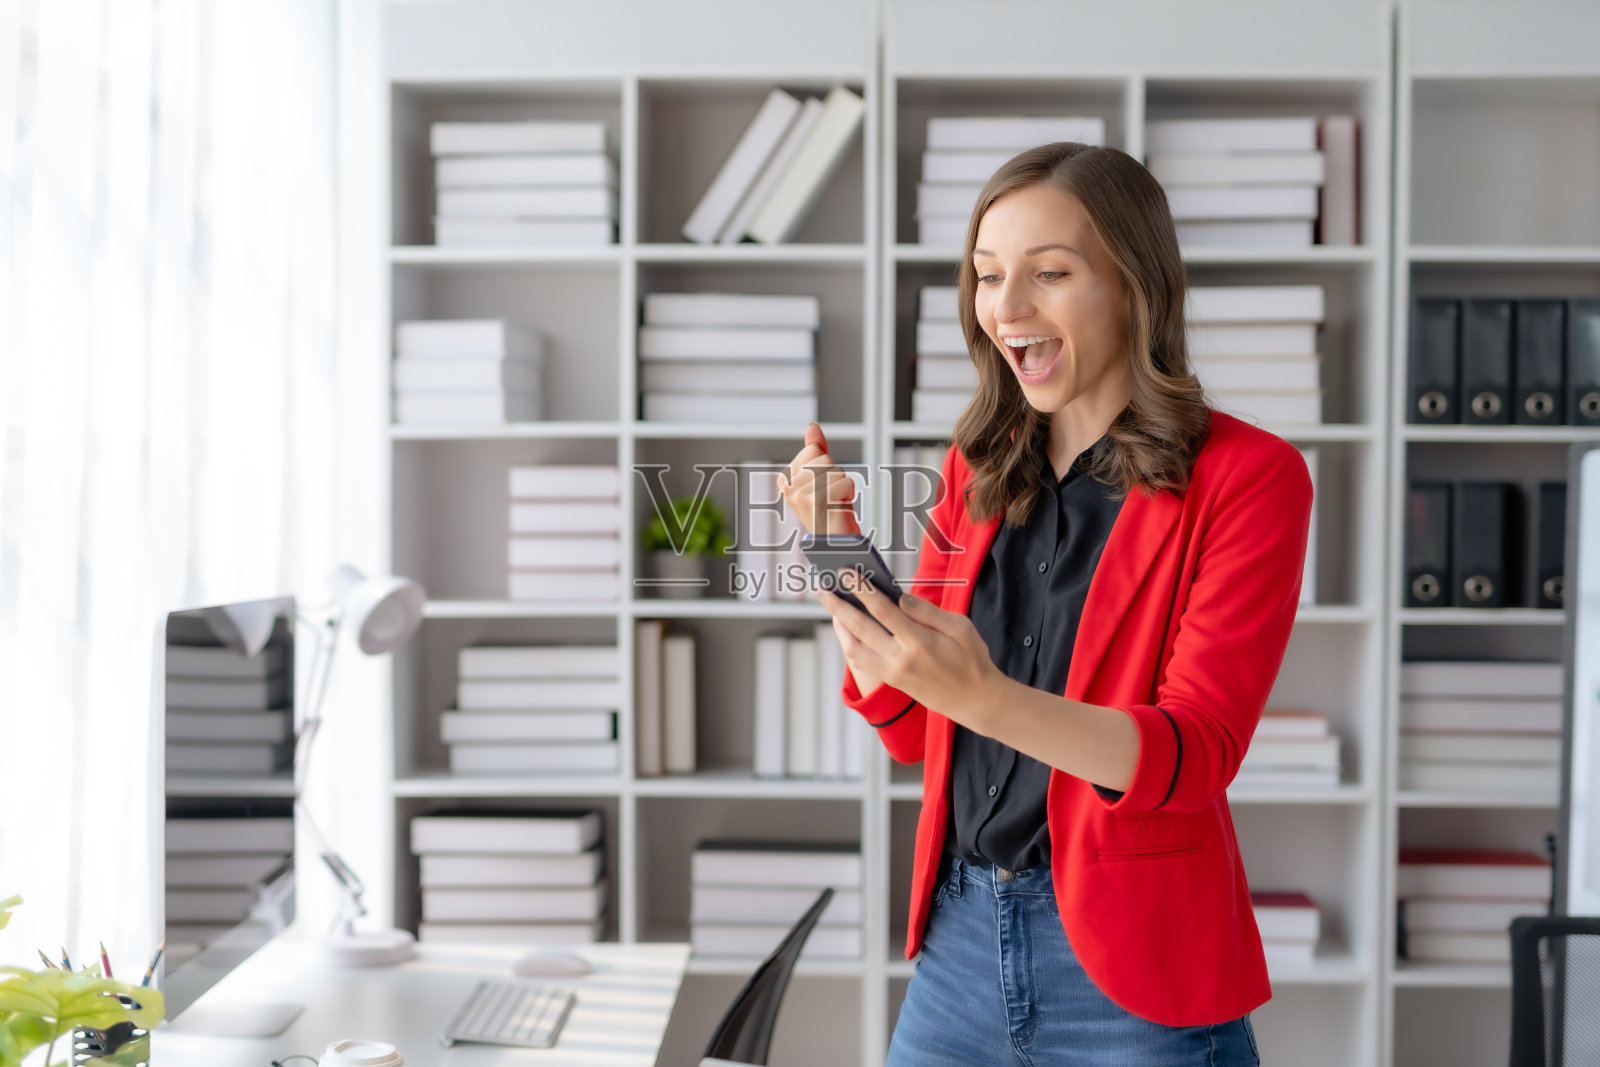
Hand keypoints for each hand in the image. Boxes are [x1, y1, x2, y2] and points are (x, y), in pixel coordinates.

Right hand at [777, 422, 860, 536]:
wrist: (837, 541)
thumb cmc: (831, 510)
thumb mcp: (822, 475)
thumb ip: (817, 450)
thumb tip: (812, 426)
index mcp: (785, 479)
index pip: (813, 449)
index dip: (826, 466)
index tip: (823, 486)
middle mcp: (788, 488)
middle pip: (824, 458)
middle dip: (835, 475)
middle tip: (831, 496)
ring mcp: (800, 496)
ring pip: (835, 470)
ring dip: (843, 486)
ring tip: (835, 502)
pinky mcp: (817, 503)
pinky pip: (845, 482)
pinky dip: (849, 494)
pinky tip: (840, 508)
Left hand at [817, 570, 1000, 728]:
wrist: (975, 701)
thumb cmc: (972, 660)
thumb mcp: (962, 628)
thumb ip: (928, 612)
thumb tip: (900, 597)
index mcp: (920, 642)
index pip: (882, 610)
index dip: (862, 589)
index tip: (847, 572)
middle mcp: (901, 659)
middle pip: (860, 628)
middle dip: (838, 605)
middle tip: (822, 588)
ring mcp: (893, 673)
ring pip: (854, 649)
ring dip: (839, 627)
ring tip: (832, 606)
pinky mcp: (891, 681)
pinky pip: (861, 663)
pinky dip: (849, 644)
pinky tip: (847, 630)